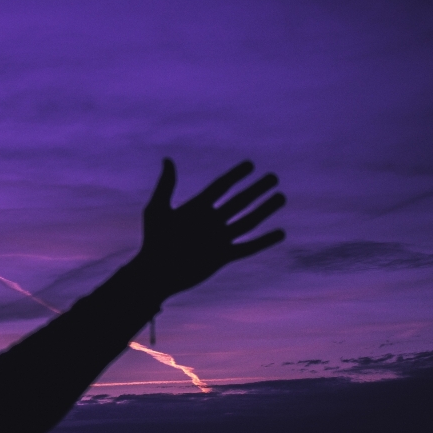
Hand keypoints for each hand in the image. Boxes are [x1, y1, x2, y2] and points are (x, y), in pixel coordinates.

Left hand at [138, 158, 284, 296]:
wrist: (155, 273)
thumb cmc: (152, 241)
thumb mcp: (157, 210)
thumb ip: (165, 185)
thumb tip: (168, 160)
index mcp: (196, 208)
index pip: (221, 187)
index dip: (235, 175)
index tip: (250, 165)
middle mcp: (210, 221)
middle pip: (238, 201)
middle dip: (256, 190)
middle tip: (273, 177)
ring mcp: (218, 239)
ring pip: (247, 221)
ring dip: (264, 210)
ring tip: (280, 197)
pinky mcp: (223, 256)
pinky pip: (248, 247)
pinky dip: (264, 241)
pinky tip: (280, 233)